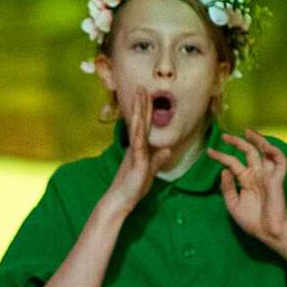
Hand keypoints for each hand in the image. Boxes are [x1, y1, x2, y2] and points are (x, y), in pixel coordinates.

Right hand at [101, 86, 172, 217]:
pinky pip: (139, 148)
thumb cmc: (133, 187)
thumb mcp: (150, 172)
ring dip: (138, 112)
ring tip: (139, 98)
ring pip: (137, 129)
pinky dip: (140, 136)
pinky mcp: (136, 164)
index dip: (146, 109)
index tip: (146, 94)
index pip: (144, 125)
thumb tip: (166, 148)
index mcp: (139, 148)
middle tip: (141, 86)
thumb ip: (157, 160)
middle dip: (140, 103)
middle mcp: (135, 147)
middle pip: (139, 121)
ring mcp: (135, 153)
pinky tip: (141, 125)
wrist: (120, 200)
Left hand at [207, 130, 286, 249]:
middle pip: (248, 153)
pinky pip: (280, 161)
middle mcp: (257, 175)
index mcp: (246, 180)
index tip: (209, 152)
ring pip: (265, 152)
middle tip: (225, 136)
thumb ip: (227, 188)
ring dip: (258, 140)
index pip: (233, 164)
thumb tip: (224, 170)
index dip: (221, 156)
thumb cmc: (253, 221)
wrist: (269, 233)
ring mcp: (267, 176)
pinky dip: (274, 152)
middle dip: (237, 142)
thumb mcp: (233, 205)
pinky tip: (265, 146)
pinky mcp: (277, 180)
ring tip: (247, 132)